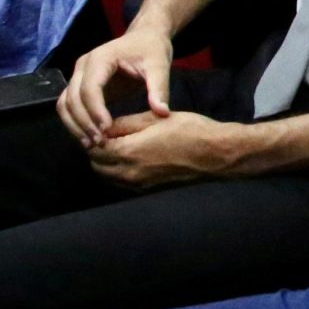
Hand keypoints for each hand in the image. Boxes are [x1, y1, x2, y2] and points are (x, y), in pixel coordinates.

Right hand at [58, 25, 174, 145]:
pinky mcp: (81, 86)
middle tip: (100, 143)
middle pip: (72, 98)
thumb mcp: (160, 66)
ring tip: (91, 144)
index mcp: (101, 58)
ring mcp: (79, 75)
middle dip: (84, 122)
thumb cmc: (152, 49)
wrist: (144, 38)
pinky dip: (74, 122)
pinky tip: (89, 137)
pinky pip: (69, 105)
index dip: (95, 111)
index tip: (107, 130)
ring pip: (64, 103)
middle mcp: (83, 66)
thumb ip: (159, 88)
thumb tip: (162, 113)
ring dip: (74, 125)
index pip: (90, 88)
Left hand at [87, 110, 244, 187]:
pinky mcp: (147, 190)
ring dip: (106, 162)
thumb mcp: (155, 118)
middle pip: (96, 165)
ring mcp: (137, 185)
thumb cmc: (189, 130)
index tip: (100, 124)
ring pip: (107, 176)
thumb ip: (125, 123)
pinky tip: (130, 158)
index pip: (93, 148)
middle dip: (96, 150)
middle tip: (108, 134)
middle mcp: (128, 173)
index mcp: (128, 152)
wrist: (215, 154)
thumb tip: (104, 127)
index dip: (93, 135)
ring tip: (118, 145)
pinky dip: (117, 171)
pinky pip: (120, 182)